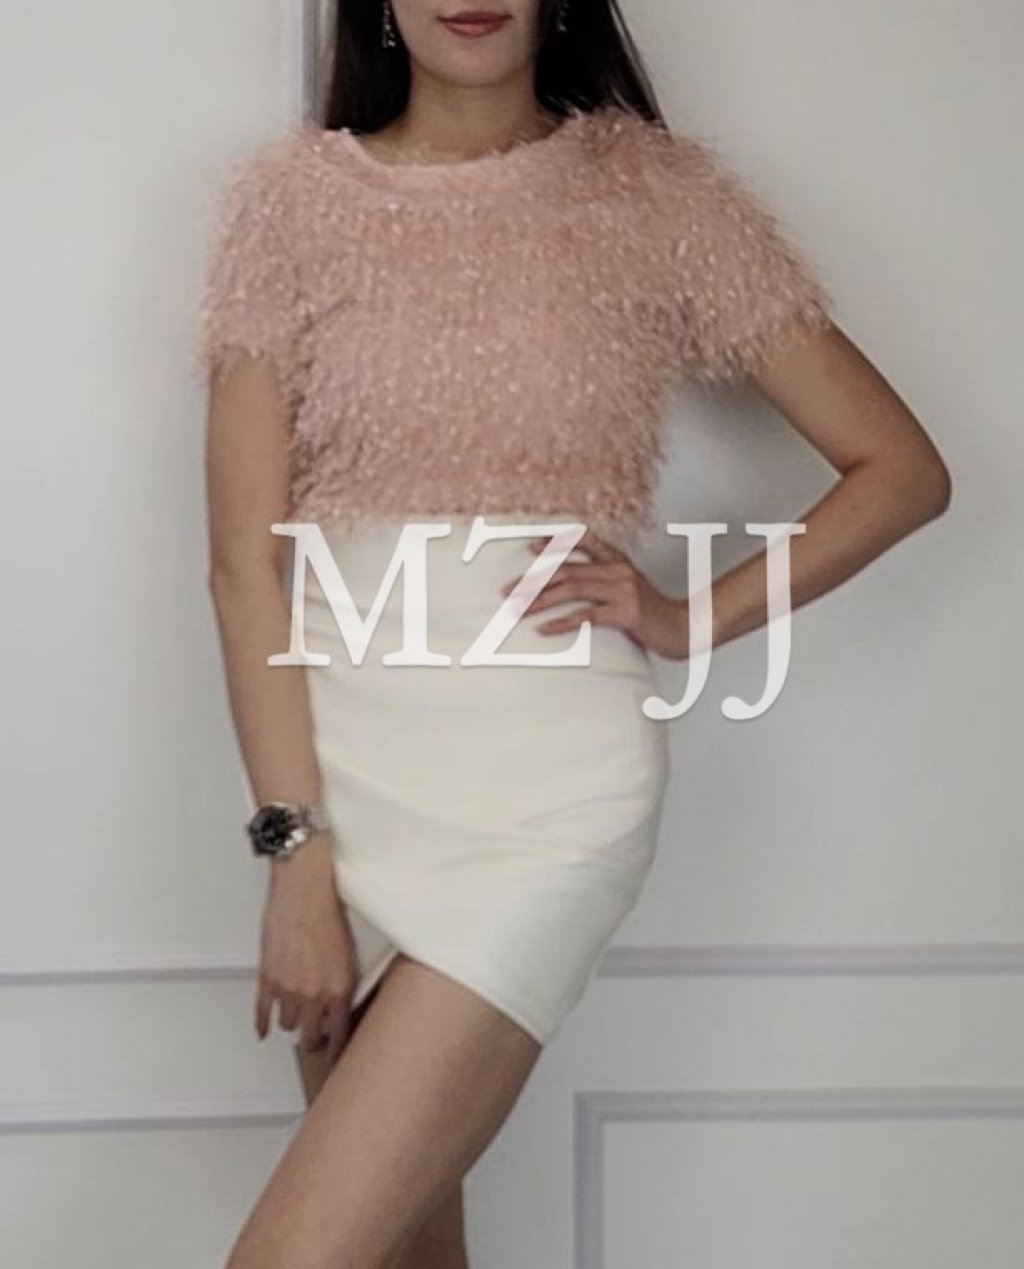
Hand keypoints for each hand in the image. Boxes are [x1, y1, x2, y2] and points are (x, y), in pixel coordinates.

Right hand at [255, 832, 357, 1065]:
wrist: (305, 888)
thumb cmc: (329, 911)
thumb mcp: (348, 952)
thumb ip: (342, 982)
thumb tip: (338, 1003)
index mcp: (340, 987)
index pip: (340, 1033)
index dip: (337, 1047)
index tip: (337, 1055)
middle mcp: (315, 993)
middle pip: (312, 1037)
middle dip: (315, 1040)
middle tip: (316, 1040)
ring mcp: (288, 988)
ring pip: (288, 1025)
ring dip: (292, 1022)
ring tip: (297, 1019)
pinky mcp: (267, 978)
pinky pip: (262, 1012)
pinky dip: (261, 1023)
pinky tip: (263, 1030)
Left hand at [501, 527, 690, 660]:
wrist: (685, 628)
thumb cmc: (652, 614)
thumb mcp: (628, 589)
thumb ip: (604, 582)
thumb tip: (569, 586)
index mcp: (618, 561)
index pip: (583, 542)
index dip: (556, 542)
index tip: (530, 548)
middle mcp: (618, 570)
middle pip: (567, 570)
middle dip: (534, 580)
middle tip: (508, 591)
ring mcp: (623, 590)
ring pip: (573, 589)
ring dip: (540, 599)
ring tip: (518, 609)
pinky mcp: (627, 613)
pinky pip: (587, 616)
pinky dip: (562, 622)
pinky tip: (544, 629)